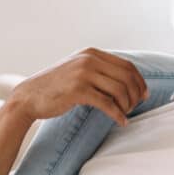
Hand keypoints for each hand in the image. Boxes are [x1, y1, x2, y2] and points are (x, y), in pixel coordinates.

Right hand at [7, 47, 147, 125]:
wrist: (28, 96)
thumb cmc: (55, 87)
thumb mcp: (78, 69)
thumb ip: (98, 70)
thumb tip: (126, 81)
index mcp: (92, 53)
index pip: (127, 65)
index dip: (140, 81)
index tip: (144, 95)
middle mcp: (89, 60)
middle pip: (127, 76)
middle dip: (136, 94)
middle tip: (136, 107)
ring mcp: (83, 74)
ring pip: (120, 90)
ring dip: (127, 105)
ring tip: (125, 114)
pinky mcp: (78, 91)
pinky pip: (107, 103)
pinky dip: (118, 114)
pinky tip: (121, 121)